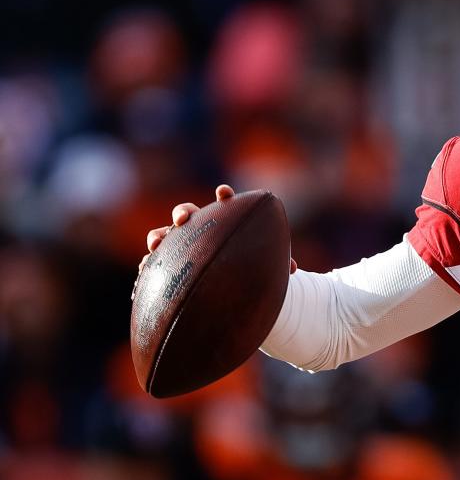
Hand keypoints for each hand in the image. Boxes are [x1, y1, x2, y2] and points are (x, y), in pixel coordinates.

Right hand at [138, 184, 296, 275]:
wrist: (229, 286)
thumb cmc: (248, 267)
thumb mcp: (263, 265)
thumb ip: (276, 263)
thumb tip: (292, 269)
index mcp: (224, 223)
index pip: (224, 203)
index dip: (223, 196)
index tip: (224, 192)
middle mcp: (199, 229)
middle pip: (187, 213)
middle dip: (183, 211)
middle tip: (184, 219)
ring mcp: (180, 245)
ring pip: (163, 234)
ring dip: (159, 235)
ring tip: (157, 243)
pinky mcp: (168, 263)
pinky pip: (154, 262)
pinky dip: (150, 263)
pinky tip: (146, 269)